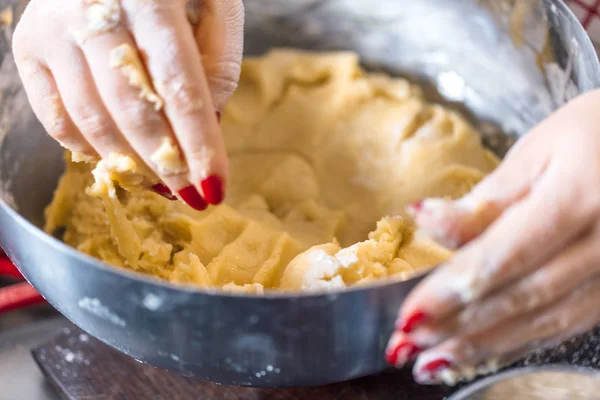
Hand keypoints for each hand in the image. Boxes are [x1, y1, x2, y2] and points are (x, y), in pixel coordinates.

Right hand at [13, 0, 243, 209]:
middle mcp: (93, 9)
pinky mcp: (29, 46)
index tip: (215, 187)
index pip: (180, 87)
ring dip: (132, 164)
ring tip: (162, 184)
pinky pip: (56, 117)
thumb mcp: (214, 3)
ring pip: (92, 119)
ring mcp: (53, 29)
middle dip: (167, 164)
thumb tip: (208, 127)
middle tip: (192, 196)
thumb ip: (218, 61)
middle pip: (132, 110)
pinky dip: (90, 148)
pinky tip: (120, 158)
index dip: (198, 143)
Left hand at [386, 89, 599, 384]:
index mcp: (578, 197)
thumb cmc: (591, 136)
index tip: (409, 315)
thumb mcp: (536, 151)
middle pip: (522, 296)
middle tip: (407, 346)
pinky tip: (483, 350)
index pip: (502, 255)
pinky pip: (567, 323)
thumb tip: (424, 220)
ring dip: (484, 345)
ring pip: (546, 321)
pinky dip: (520, 341)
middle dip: (458, 327)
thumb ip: (485, 199)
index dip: (451, 290)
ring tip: (433, 360)